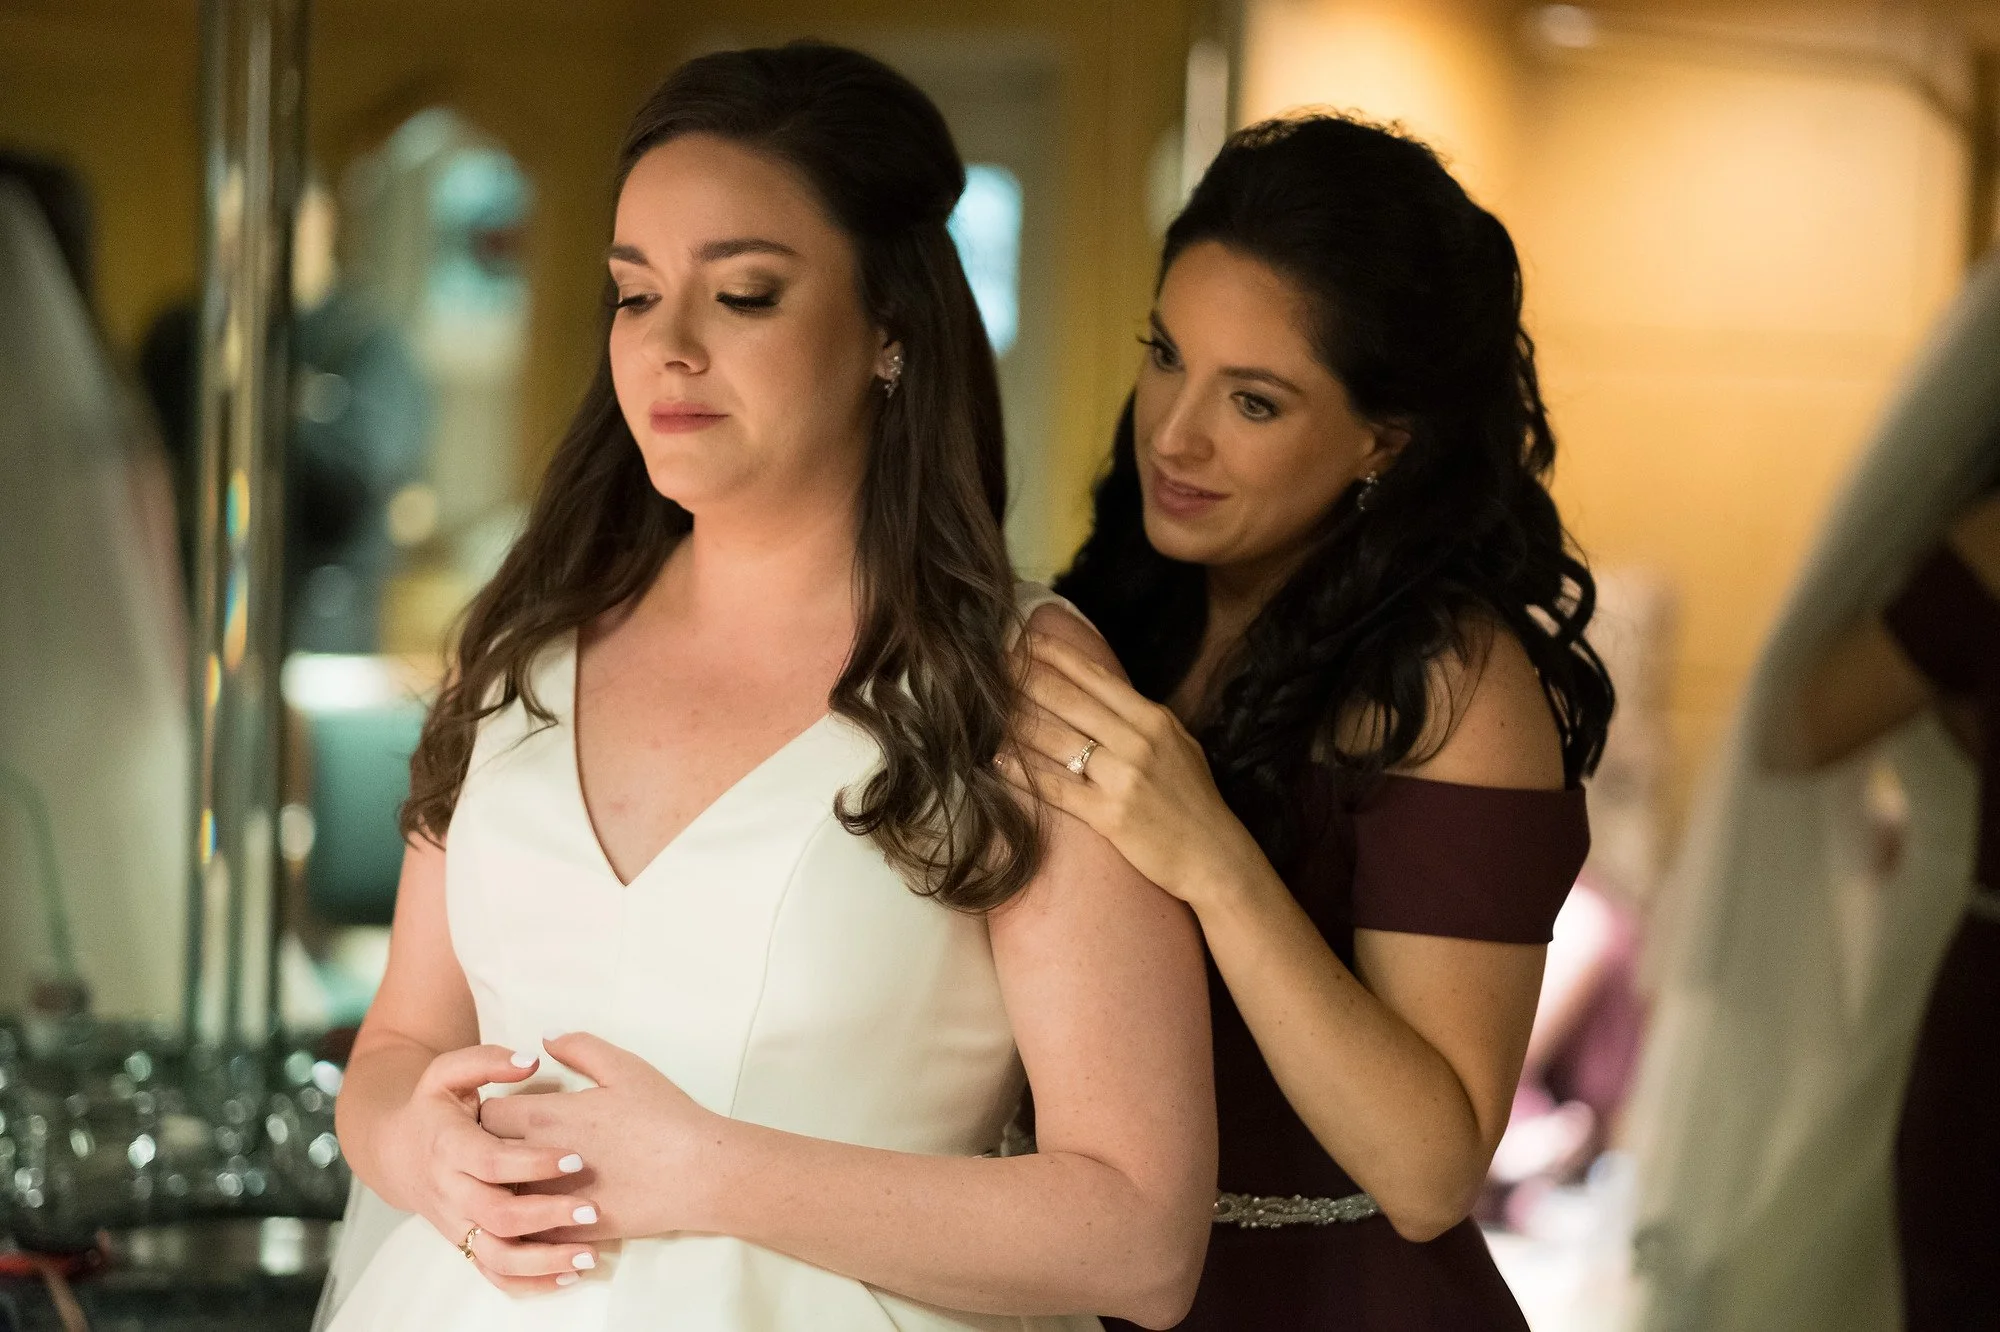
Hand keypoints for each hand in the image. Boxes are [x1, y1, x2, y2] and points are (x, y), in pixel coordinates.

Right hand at [376, 1045, 601, 1294]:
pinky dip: (530, 1283)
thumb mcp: (448, 1071)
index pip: (492, 1162)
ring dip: (543, 1262)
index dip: (533, 1162)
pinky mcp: (465, 1243)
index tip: (577, 1157)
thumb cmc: (434, 1105)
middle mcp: (451, 1191)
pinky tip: (569, 1275)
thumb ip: (488, 1060)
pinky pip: (494, 1274)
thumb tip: (531, 1059)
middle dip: (547, 1215)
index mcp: (449, 1147)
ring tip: (589, 1257)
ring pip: (497, 1256)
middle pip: (498, 1216)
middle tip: (593, 1209)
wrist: (396, 1150)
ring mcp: (457, 1223)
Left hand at [480, 1032, 723, 1241]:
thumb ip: (580, 1047)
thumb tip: (546, 1037)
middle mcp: (534, 1162)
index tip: (511, 1109)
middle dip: (490, 1150)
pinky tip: (543, 1211)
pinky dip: (527, 1222)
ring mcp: (548, 1203)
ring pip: (499, 1200)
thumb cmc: (663, 1116)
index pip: (486, 1113)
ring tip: (522, 1179)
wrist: (698, 1172)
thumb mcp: (625, 1067)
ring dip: (505, 1188)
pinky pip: (527, 1233)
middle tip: (510, 1144)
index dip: (494, 1109)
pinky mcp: (566, 1233)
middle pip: (483, 1158)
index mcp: (544, 1117)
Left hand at [997, 632, 1262, 911]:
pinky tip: (998, 761)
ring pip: (1057, 740)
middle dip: (1026, 679)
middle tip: (993, 666)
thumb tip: (1099, 692)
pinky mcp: (1109, 815)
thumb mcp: (1177, 744)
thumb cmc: (1194, 800)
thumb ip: (1139, 718)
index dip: (1056, 656)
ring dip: (1017, 723)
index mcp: (1153, 719)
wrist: (1215, 856)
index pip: (1095, 677)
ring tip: (986, 709)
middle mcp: (1137, 741)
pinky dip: (1022, 773)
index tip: (1025, 640)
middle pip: (1069, 701)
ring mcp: (1123, 778)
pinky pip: (1055, 787)